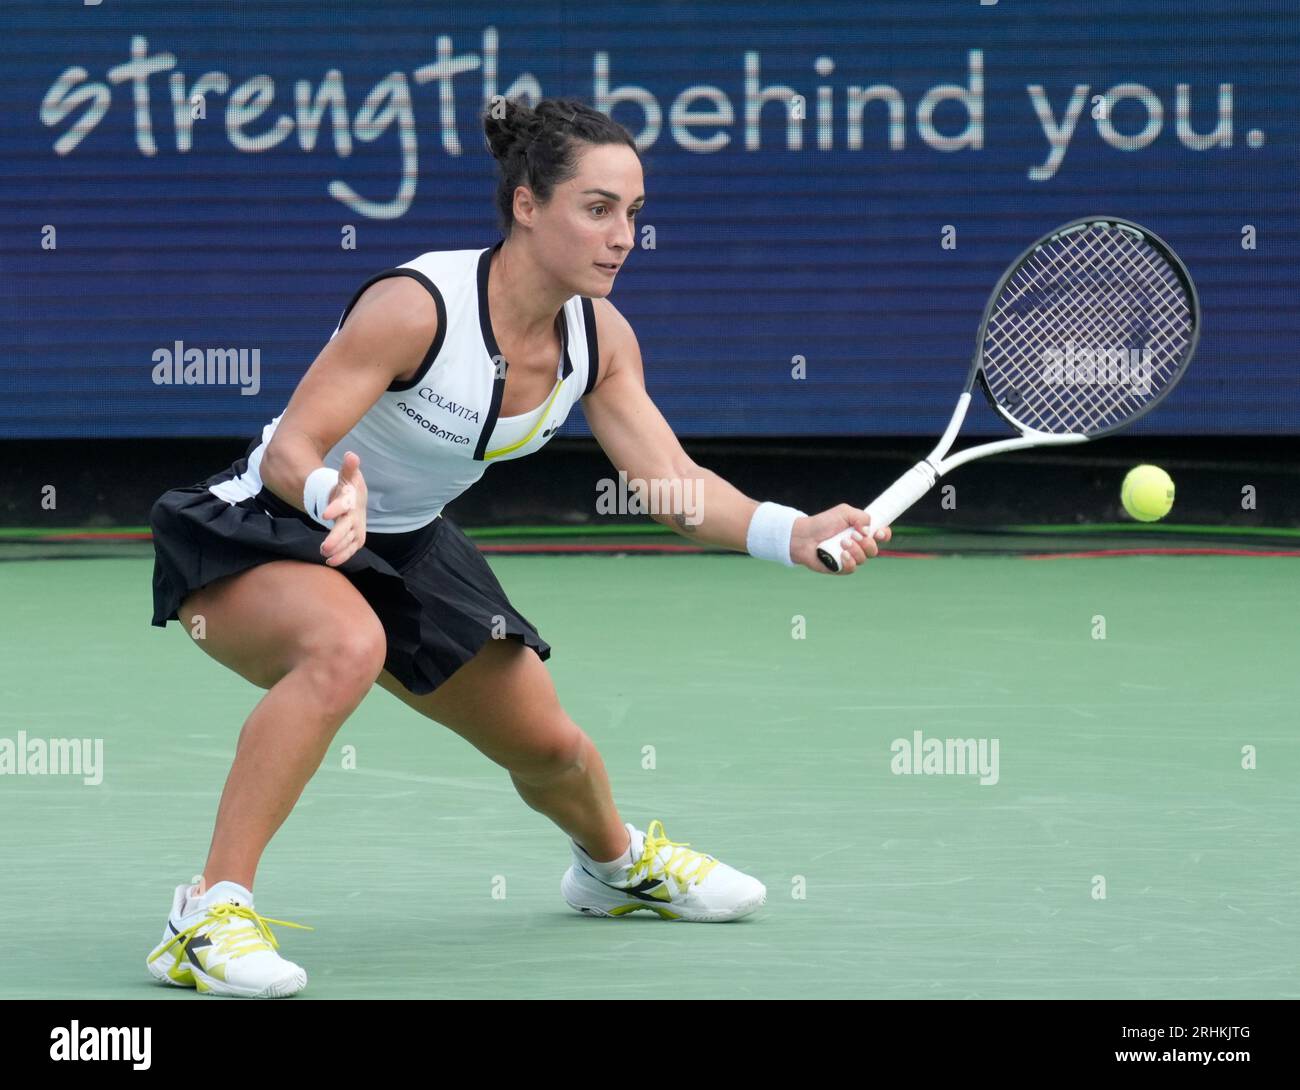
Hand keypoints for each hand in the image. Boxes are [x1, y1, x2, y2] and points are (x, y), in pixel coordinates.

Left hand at [319, 451, 367, 566]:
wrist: (357, 500)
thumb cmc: (349, 488)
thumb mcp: (348, 476)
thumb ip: (348, 468)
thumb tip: (351, 455)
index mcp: (352, 500)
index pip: (344, 505)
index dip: (335, 509)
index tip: (324, 514)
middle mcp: (356, 516)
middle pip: (347, 528)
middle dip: (337, 538)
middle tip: (324, 547)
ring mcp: (356, 528)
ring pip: (349, 541)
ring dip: (338, 549)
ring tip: (324, 553)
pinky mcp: (355, 538)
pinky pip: (350, 549)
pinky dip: (342, 556)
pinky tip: (330, 561)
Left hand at [790, 503, 890, 573]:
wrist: (804, 536)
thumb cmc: (822, 523)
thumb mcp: (843, 512)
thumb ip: (860, 516)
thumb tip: (869, 530)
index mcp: (861, 532)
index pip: (881, 535)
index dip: (884, 535)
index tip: (879, 532)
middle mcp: (858, 546)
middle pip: (874, 550)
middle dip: (867, 543)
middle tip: (853, 535)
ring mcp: (850, 558)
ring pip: (864, 559)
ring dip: (855, 550)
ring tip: (842, 542)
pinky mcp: (841, 568)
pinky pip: (852, 568)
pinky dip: (849, 561)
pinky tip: (842, 555)